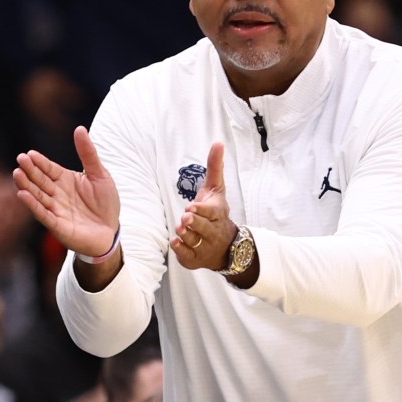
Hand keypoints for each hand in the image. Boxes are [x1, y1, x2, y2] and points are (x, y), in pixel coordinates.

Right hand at [14, 126, 119, 257]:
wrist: (111, 231)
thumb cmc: (105, 203)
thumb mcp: (100, 174)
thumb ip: (88, 153)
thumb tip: (80, 129)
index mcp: (65, 180)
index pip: (49, 168)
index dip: (40, 162)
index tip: (30, 153)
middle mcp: (57, 194)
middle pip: (40, 180)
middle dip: (30, 171)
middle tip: (20, 159)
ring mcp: (56, 210)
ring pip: (38, 196)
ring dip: (27, 186)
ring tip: (17, 174)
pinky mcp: (58, 226)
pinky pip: (43, 214)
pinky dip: (33, 205)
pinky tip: (23, 195)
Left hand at [171, 142, 234, 270]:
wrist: (226, 245)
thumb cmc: (215, 212)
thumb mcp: (216, 189)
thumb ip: (214, 167)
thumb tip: (218, 142)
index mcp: (218, 214)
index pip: (211, 213)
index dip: (202, 211)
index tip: (191, 207)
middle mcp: (213, 232)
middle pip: (203, 228)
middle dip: (194, 223)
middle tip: (186, 218)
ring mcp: (205, 247)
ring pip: (193, 241)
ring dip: (186, 235)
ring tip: (180, 228)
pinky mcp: (195, 259)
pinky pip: (187, 256)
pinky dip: (181, 250)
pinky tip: (176, 242)